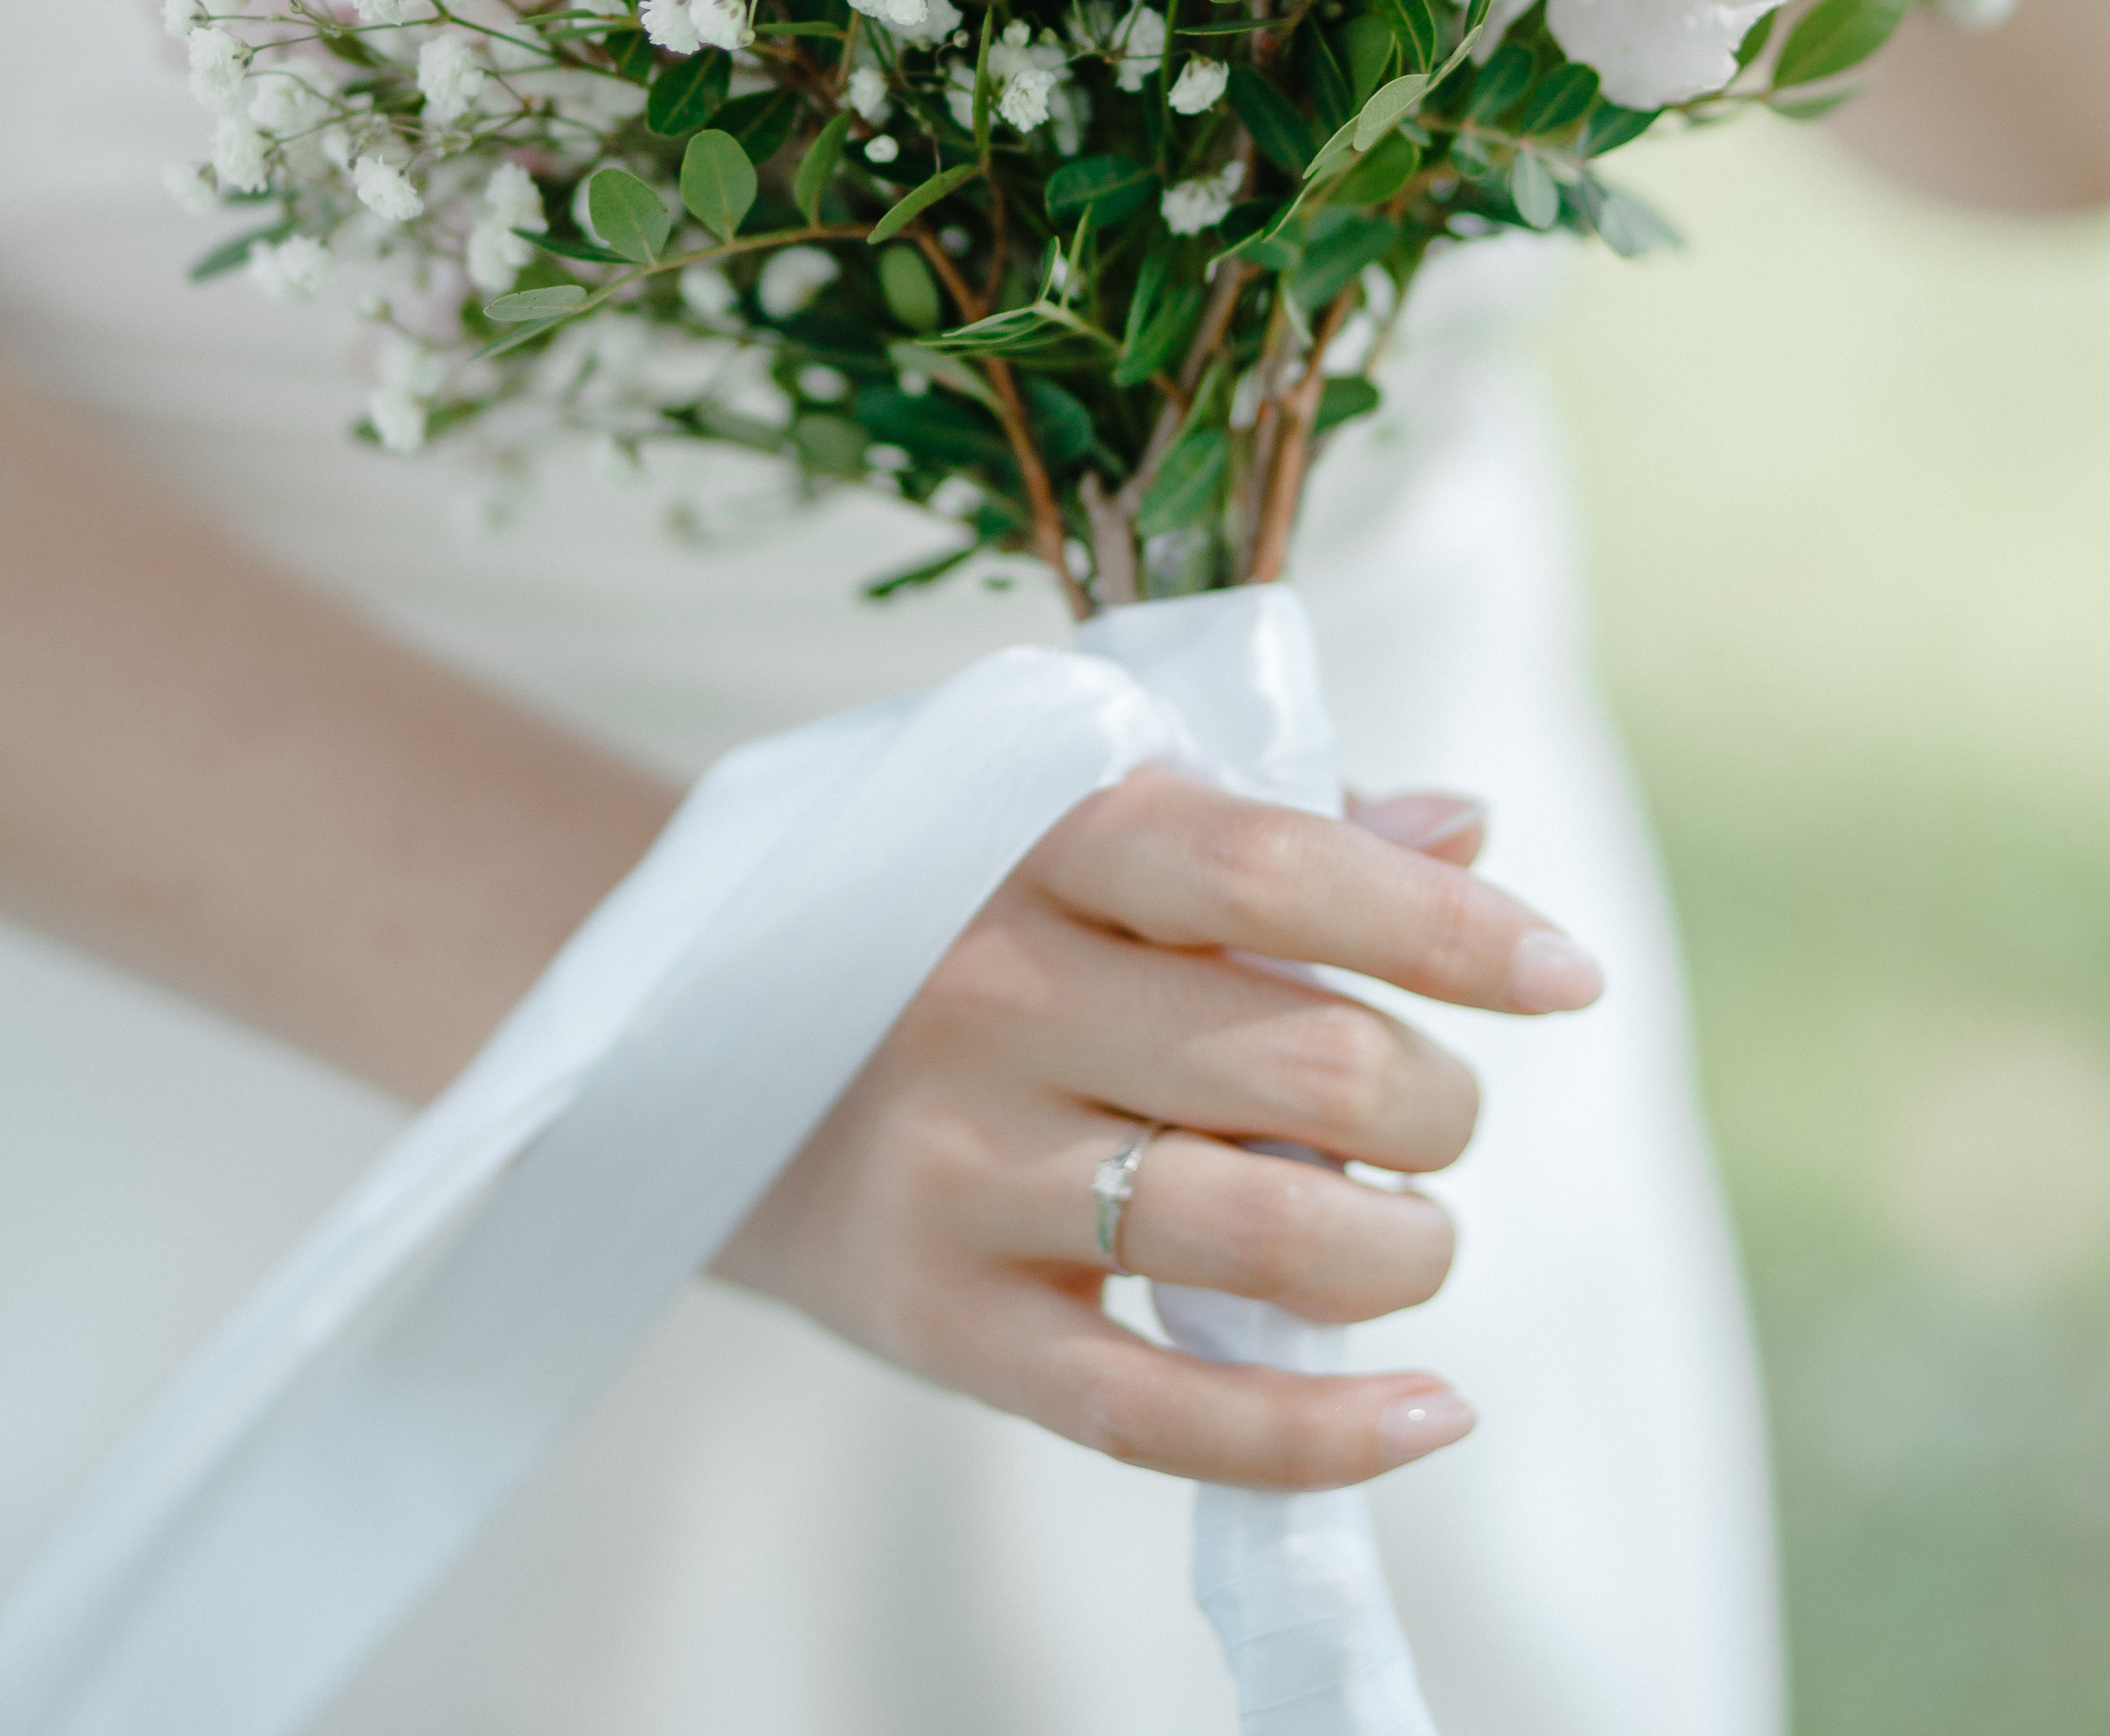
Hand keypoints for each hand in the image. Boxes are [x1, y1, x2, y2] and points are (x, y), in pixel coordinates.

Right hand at [716, 768, 1600, 1488]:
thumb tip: (1467, 835)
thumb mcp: (1075, 827)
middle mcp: (992, 996)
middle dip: (1435, 1107)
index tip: (1568, 975)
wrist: (693, 1035)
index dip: (1444, 926)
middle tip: (1435, 1116)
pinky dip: (1322, 1434)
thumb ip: (1271, 826)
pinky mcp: (939, 1320)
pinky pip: (1157, 1414)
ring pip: (1257, 1240)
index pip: (1272, 865)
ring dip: (1399, 1251)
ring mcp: (958, 1169)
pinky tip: (1429, 1408)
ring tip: (1406, 1234)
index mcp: (1039, 840)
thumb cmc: (950, 918)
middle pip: (1301, 1066)